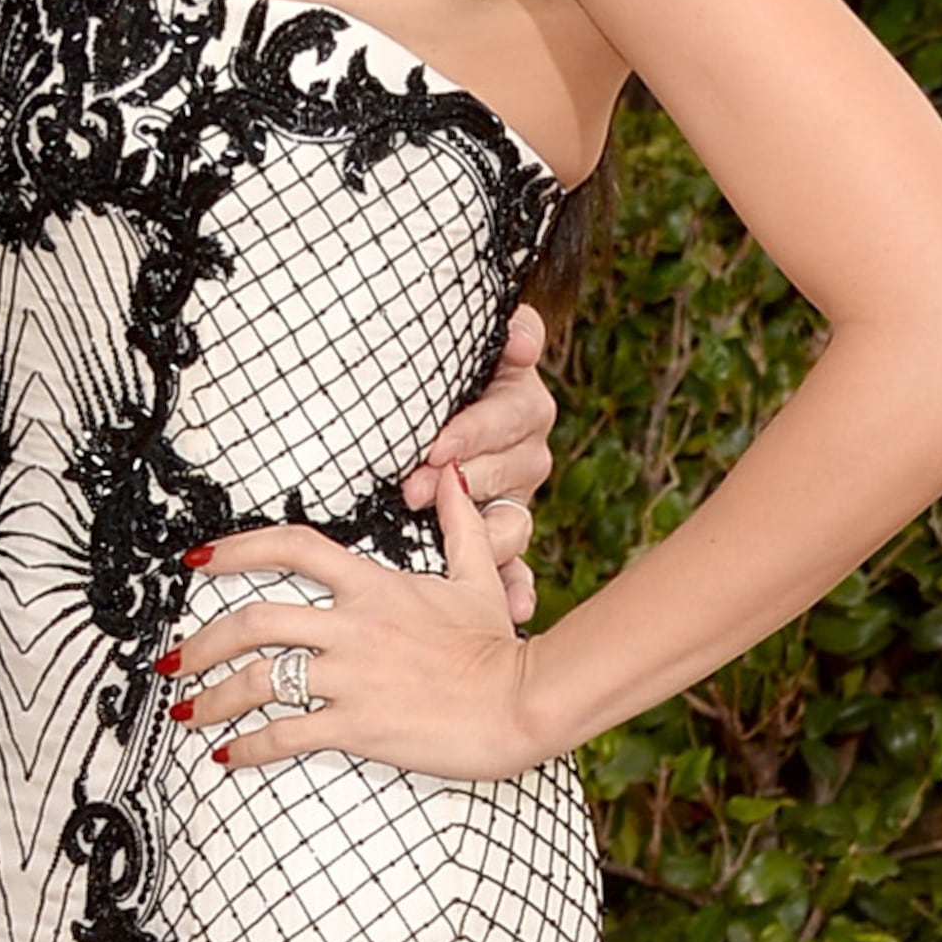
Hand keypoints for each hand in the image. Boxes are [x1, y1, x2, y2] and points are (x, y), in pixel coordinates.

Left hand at [166, 469, 557, 783]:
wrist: (520, 700)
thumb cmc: (498, 644)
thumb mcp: (477, 575)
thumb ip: (459, 523)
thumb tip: (453, 475)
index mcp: (373, 586)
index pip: (292, 548)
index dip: (238, 549)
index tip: (198, 560)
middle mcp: (352, 626)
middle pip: (254, 620)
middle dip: (202, 641)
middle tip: (172, 658)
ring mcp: (351, 676)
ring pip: (259, 680)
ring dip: (212, 697)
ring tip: (185, 710)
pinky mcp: (357, 725)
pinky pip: (285, 734)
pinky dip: (248, 747)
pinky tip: (226, 756)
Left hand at [412, 298, 553, 625]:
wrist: (432, 422)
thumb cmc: (448, 377)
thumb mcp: (475, 350)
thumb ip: (510, 334)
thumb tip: (520, 337)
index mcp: (524, 408)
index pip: (506, 419)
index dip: (472, 433)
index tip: (436, 446)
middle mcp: (527, 458)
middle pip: (507, 475)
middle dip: (462, 484)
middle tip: (414, 490)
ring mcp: (515, 504)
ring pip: (513, 524)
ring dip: (487, 540)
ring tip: (456, 547)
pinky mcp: (501, 544)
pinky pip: (515, 569)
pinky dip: (517, 589)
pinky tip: (517, 607)